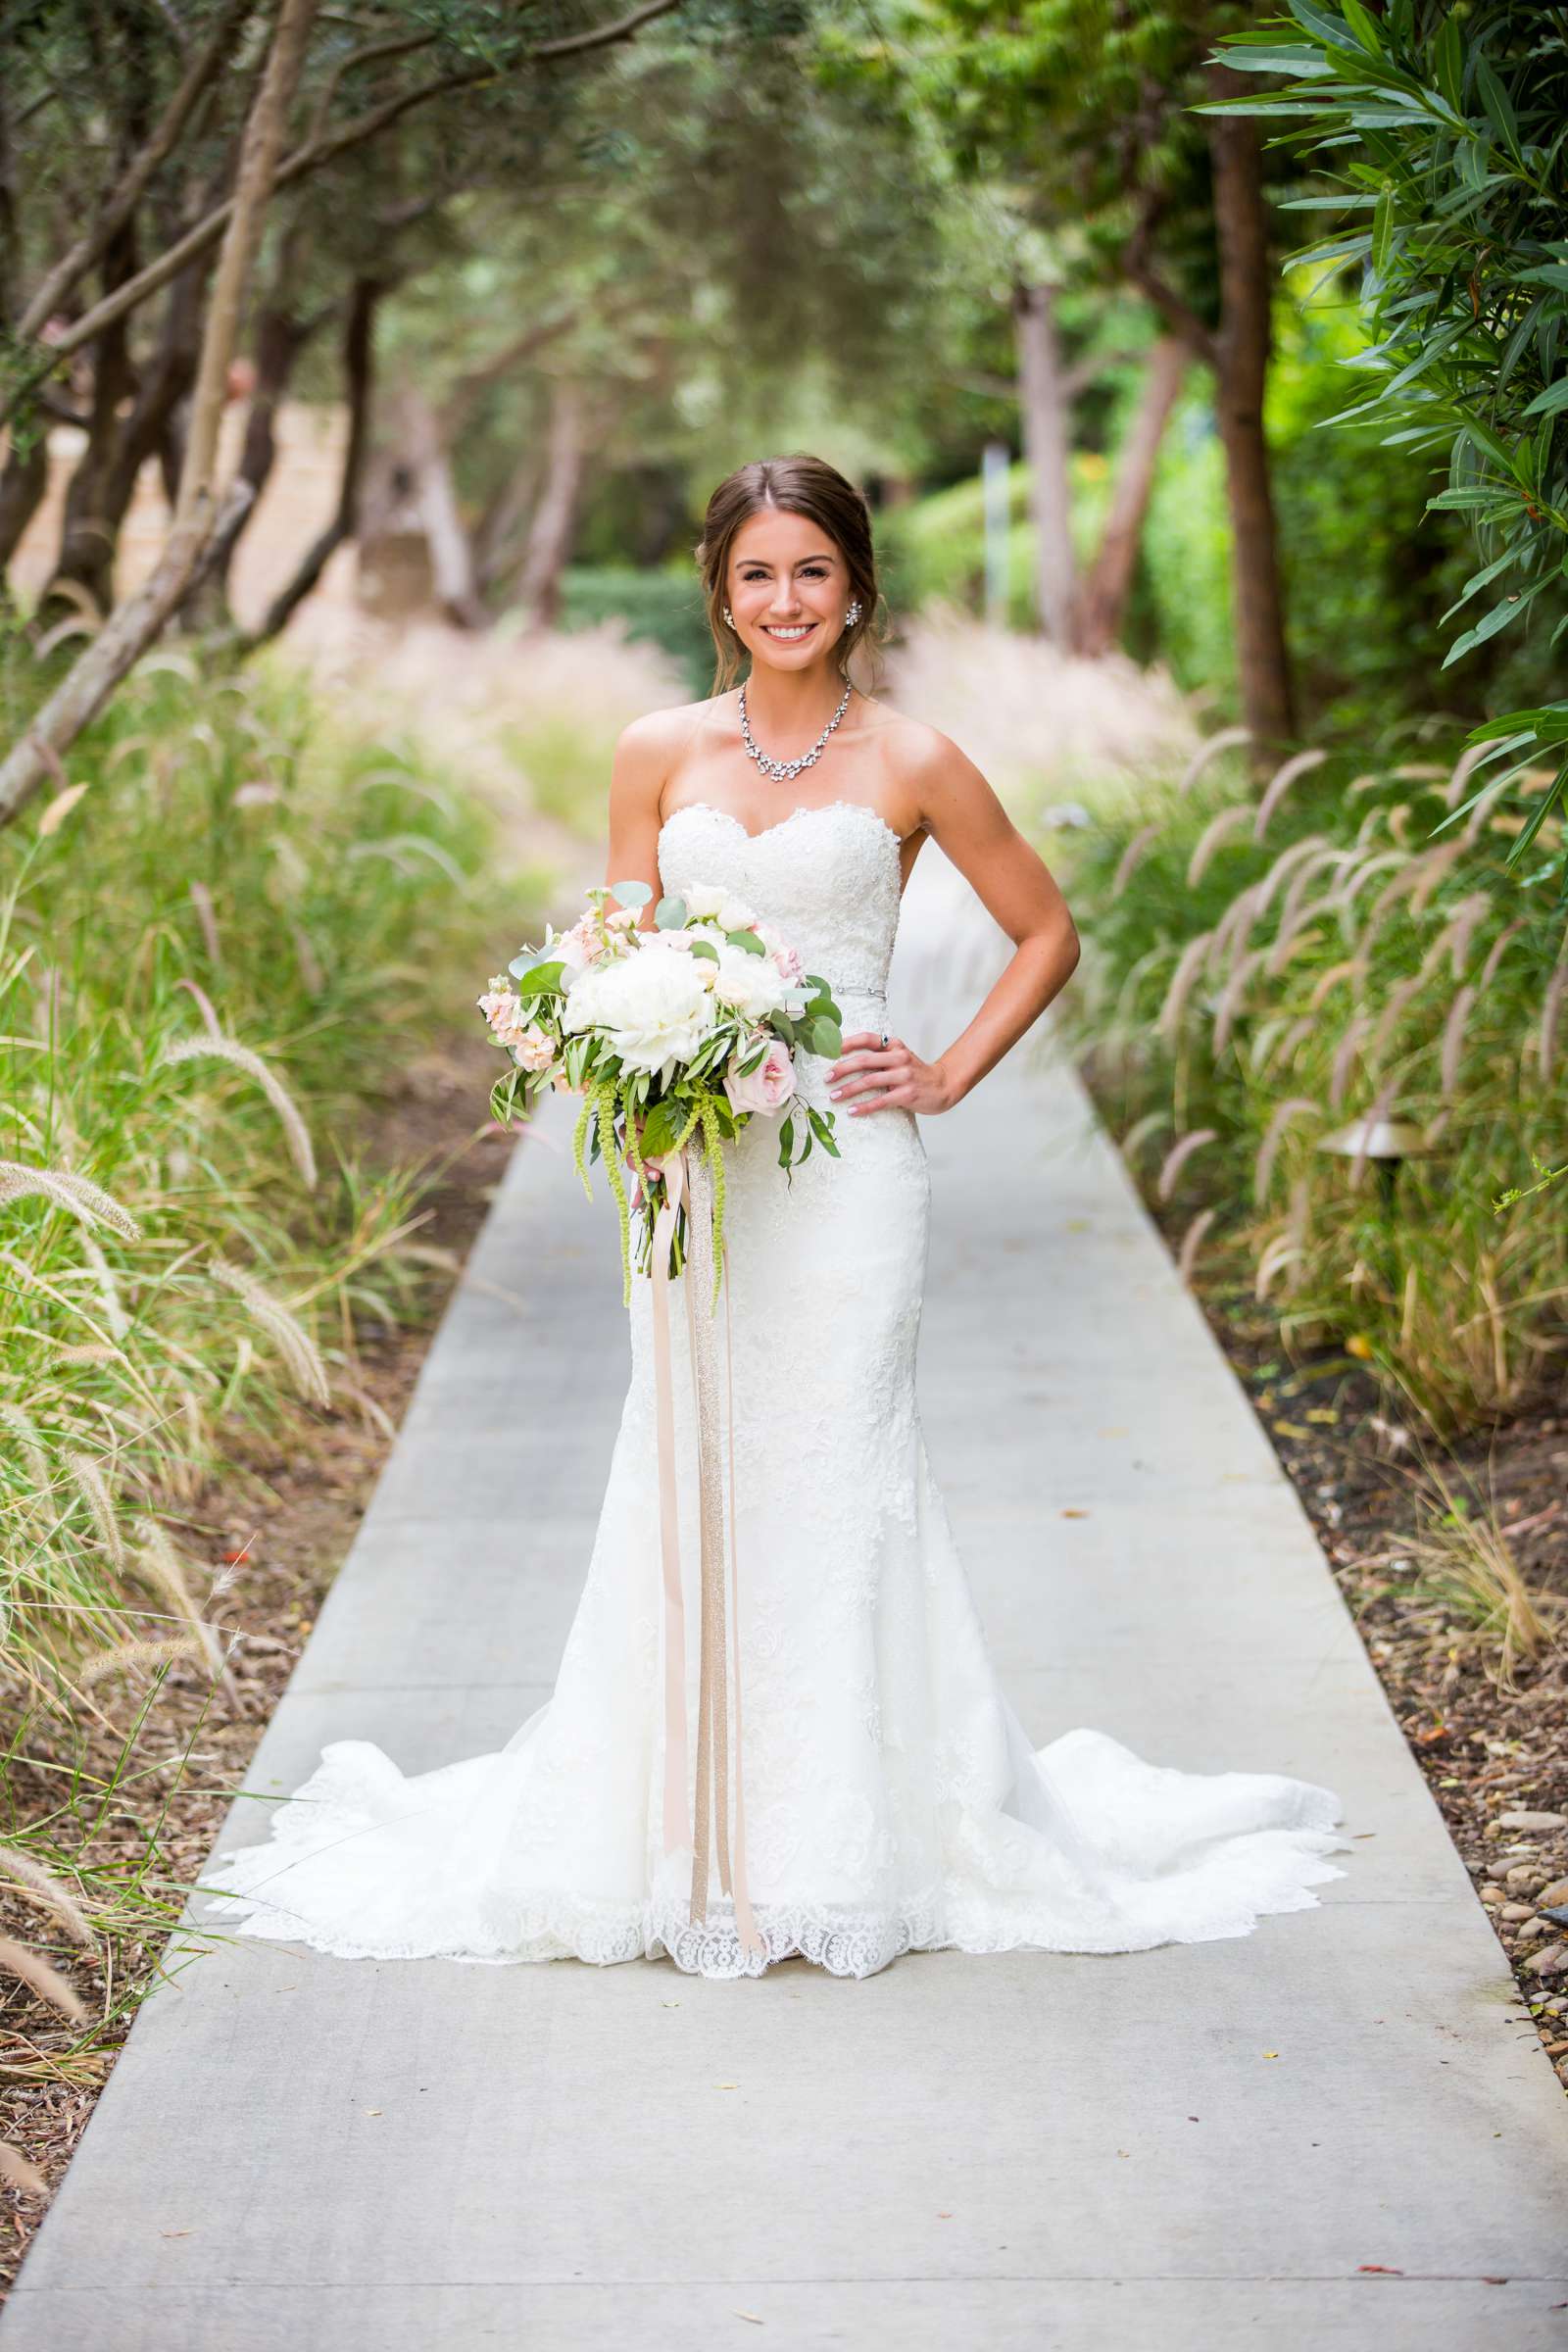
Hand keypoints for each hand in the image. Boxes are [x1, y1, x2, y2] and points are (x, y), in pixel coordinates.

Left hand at [826, 1031, 955, 1116]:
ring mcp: (904, 1075)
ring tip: (834, 1096)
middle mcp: (899, 1057)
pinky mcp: (907, 1094)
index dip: (847, 1043)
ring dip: (848, 1090)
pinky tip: (852, 1111)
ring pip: (869, 1081)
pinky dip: (864, 1107)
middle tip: (826, 1078)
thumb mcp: (899, 1057)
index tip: (829, 1050)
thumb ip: (879, 1056)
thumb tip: (845, 1061)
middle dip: (841, 1069)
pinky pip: (880, 1101)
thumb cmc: (914, 1073)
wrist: (943, 1086)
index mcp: (894, 1045)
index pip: (867, 1038)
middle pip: (864, 1060)